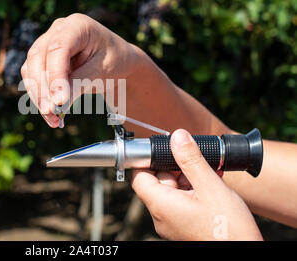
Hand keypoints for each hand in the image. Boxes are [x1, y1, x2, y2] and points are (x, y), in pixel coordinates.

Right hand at [21, 13, 139, 126]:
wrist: (117, 61)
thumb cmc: (113, 61)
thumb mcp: (101, 71)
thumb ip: (79, 83)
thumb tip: (57, 103)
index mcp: (77, 25)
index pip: (58, 48)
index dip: (55, 75)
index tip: (58, 101)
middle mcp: (58, 30)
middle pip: (38, 57)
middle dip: (42, 88)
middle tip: (50, 112)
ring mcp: (47, 42)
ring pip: (31, 68)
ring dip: (38, 96)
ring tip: (53, 119)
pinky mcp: (42, 58)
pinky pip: (33, 78)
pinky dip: (39, 97)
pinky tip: (51, 114)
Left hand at [132, 129, 262, 240]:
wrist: (246, 254)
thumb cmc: (229, 230)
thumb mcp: (210, 187)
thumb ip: (191, 160)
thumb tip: (177, 137)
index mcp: (161, 206)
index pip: (139, 177)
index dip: (147, 160)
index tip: (162, 148)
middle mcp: (162, 216)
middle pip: (158, 181)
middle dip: (176, 166)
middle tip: (196, 158)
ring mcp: (173, 223)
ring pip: (173, 190)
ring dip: (189, 177)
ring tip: (210, 172)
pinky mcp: (184, 226)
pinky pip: (183, 202)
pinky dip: (194, 190)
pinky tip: (212, 184)